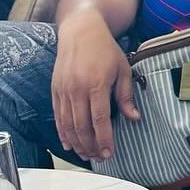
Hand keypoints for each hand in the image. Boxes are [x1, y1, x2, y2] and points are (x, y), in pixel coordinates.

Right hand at [51, 11, 138, 159]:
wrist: (80, 31)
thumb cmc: (106, 50)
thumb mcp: (123, 70)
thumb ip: (126, 96)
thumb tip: (135, 118)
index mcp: (97, 84)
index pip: (100, 119)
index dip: (104, 138)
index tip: (109, 153)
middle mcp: (77, 89)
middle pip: (81, 125)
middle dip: (90, 145)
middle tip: (99, 158)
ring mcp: (64, 90)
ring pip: (67, 123)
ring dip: (76, 142)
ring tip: (86, 154)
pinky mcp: (55, 89)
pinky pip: (58, 115)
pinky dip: (62, 131)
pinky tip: (69, 143)